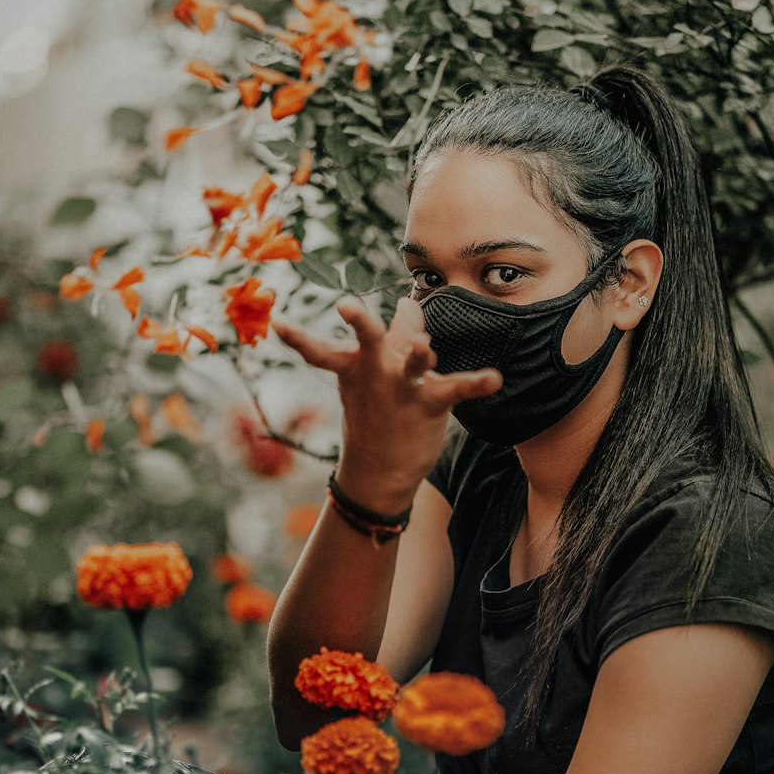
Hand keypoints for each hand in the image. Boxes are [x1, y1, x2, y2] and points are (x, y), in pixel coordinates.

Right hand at [273, 294, 500, 508]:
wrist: (381, 472)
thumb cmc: (378, 413)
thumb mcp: (377, 374)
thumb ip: (397, 335)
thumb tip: (410, 301)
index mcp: (355, 364)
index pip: (322, 351)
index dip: (298, 340)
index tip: (278, 327)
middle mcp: (378, 372)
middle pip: (368, 340)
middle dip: (358, 322)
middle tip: (346, 308)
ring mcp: (403, 389)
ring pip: (412, 364)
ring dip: (416, 354)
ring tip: (421, 346)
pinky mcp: (432, 404)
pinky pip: (455, 389)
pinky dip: (476, 383)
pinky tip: (494, 379)